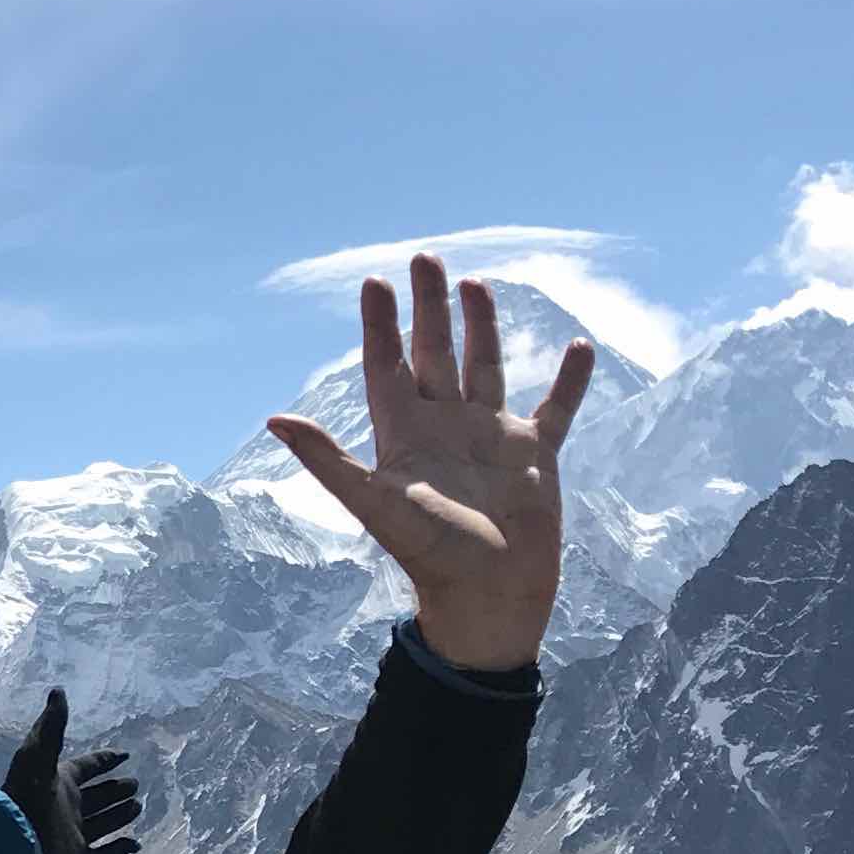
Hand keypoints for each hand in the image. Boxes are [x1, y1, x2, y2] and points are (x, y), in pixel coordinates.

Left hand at [1, 689, 140, 853]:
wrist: (11, 842)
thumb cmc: (24, 796)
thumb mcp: (37, 754)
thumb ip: (53, 725)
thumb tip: (58, 690)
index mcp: (60, 782)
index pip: (87, 768)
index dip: (105, 760)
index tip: (124, 754)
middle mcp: (67, 807)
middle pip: (98, 796)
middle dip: (116, 789)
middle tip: (135, 784)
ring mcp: (72, 834)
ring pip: (103, 823)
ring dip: (120, 815)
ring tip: (138, 806)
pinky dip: (119, 849)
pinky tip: (135, 843)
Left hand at [266, 256, 588, 676]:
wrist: (488, 595)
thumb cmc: (429, 553)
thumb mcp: (374, 501)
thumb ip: (327, 459)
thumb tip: (274, 419)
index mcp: (405, 434)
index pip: (387, 366)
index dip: (379, 326)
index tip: (374, 282)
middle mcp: (445, 428)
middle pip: (434, 353)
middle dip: (429, 308)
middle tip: (425, 257)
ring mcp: (491, 437)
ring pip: (486, 367)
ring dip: (483, 327)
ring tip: (477, 284)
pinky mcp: (535, 454)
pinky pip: (556, 407)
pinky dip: (569, 381)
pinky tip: (579, 347)